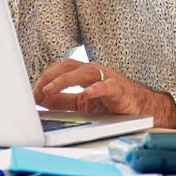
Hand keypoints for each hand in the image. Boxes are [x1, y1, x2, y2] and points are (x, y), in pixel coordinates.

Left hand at [33, 60, 175, 128]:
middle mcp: (94, 72)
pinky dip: (95, 89)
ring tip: (49, 89)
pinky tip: (85, 94)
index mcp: (85, 74)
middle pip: (67, 66)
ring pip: (82, 72)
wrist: (144, 109)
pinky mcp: (119, 89)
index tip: (32, 91)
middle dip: (49, 76)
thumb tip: (41, 100)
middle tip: (36, 89)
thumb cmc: (115, 103)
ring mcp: (107, 78)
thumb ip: (63, 101)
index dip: (45, 78)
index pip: (60, 69)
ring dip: (63, 80)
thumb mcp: (83, 103)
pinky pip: (106, 86)